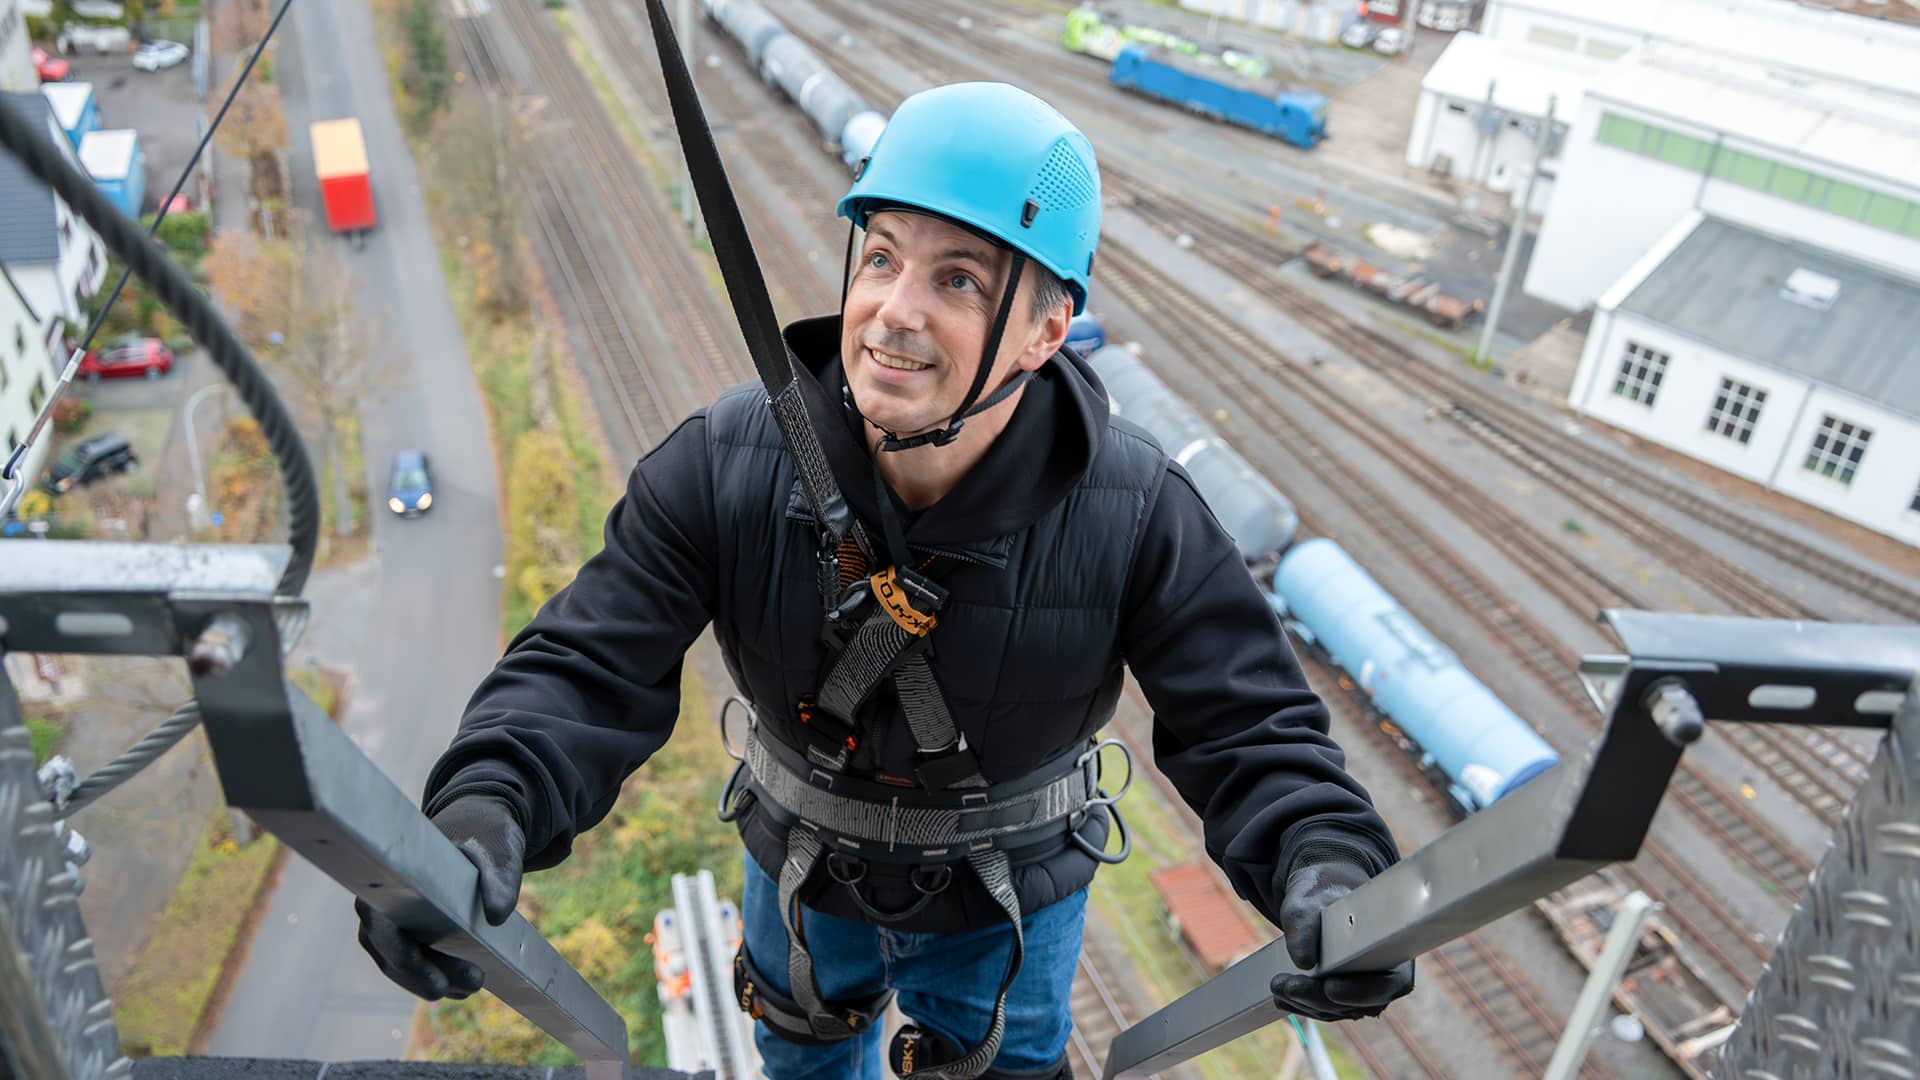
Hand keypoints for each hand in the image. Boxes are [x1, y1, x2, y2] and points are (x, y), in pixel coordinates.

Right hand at [354, 795, 526, 999]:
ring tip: (471, 987)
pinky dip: (436, 976)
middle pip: (390, 950)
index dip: (395, 948)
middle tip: (471, 985)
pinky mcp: (412, 933)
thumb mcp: (498, 848)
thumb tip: (496, 915)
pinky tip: (464, 986)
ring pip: (400, 963)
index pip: (378, 919)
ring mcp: (394, 921)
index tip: (423, 967)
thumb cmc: (483, 833)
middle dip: (423, 975)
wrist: (481, 829)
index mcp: (394, 874)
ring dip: (432, 981)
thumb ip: (500, 877)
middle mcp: (383, 901)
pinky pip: (414, 962)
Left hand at [1271, 860, 1413, 1021]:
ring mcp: (1365, 990)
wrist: (1319, 899)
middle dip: (1319, 998)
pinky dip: (1303, 1005)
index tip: (1330, 987)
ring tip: (1278, 986)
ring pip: (1339, 1010)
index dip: (1361, 991)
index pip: (1389, 982)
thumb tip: (1303, 961)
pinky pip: (1327, 1009)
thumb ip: (1304, 925)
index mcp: (1393, 948)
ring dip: (1306, 1003)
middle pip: (1359, 1003)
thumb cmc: (1322, 896)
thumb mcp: (1308, 902)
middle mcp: (1385, 975)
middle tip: (1288, 986)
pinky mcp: (1344, 997)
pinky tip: (1282, 996)